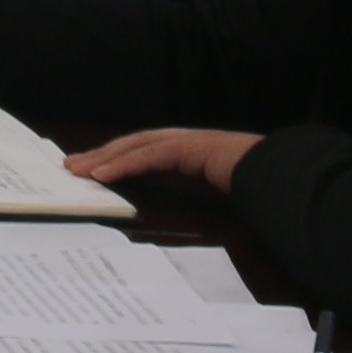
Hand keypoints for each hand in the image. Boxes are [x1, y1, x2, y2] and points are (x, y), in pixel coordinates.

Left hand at [65, 124, 263, 196]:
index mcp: (188, 151)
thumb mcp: (215, 192)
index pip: (144, 151)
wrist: (278, 172)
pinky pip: (150, 155)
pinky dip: (125, 164)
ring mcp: (187, 140)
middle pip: (132, 144)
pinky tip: (105, 174)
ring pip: (136, 146)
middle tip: (73, 167)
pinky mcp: (189, 147)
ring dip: (106, 157)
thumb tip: (170, 212)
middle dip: (102, 154)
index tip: (93, 169)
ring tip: (80, 170)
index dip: (117, 158)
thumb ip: (193, 194)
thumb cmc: (252, 185)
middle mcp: (183, 141)